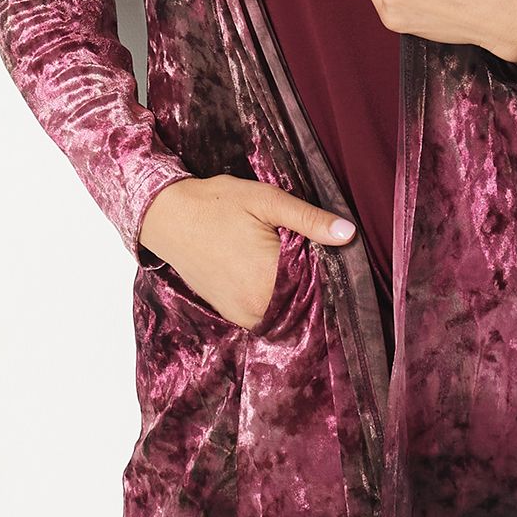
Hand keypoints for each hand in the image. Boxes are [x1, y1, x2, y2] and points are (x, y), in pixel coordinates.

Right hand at [137, 174, 355, 330]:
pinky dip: (275, 299)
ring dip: (295, 293)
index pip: (320, 287)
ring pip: (286, 311)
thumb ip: (310, 219)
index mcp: (269, 281)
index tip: (336, 255)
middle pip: (304, 303)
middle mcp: (256, 307)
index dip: (332, 271)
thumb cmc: (217, 204)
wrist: (167, 217)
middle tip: (314, 254)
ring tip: (295, 264)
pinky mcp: (231, 314)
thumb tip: (349, 233)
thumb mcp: (267, 201)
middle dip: (315, 283)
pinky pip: (266, 314)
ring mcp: (241, 315)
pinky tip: (275, 276)